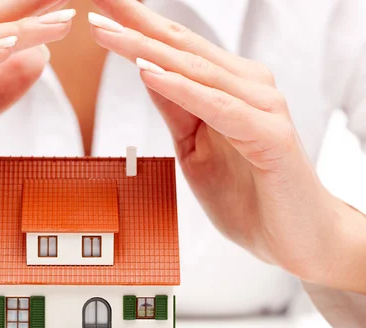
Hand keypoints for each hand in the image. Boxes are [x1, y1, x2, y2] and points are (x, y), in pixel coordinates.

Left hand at [89, 0, 365, 292]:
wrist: (296, 238)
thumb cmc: (250, 195)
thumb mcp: (195, 148)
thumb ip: (177, 109)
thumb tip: (146, 71)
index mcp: (227, 87)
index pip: (174, 48)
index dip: (135, 25)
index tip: (99, 7)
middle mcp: (247, 87)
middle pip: (181, 46)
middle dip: (134, 21)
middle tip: (97, 0)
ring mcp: (261, 107)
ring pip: (195, 70)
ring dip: (146, 49)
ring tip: (106, 31)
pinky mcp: (270, 135)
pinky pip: (218, 107)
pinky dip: (182, 89)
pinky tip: (148, 73)